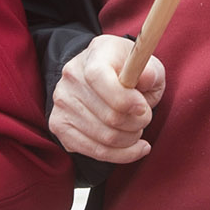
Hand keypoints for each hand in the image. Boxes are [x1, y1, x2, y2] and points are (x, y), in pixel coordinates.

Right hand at [50, 34, 163, 163]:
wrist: (101, 76)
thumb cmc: (128, 70)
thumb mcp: (146, 64)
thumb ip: (151, 71)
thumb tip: (146, 78)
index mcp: (95, 54)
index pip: (99, 78)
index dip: (125, 99)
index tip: (144, 108)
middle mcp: (71, 76)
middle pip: (108, 115)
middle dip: (137, 124)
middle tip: (145, 119)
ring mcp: (62, 102)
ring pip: (104, 138)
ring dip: (130, 140)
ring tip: (138, 130)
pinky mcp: (59, 125)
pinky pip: (93, 151)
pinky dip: (120, 155)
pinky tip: (134, 148)